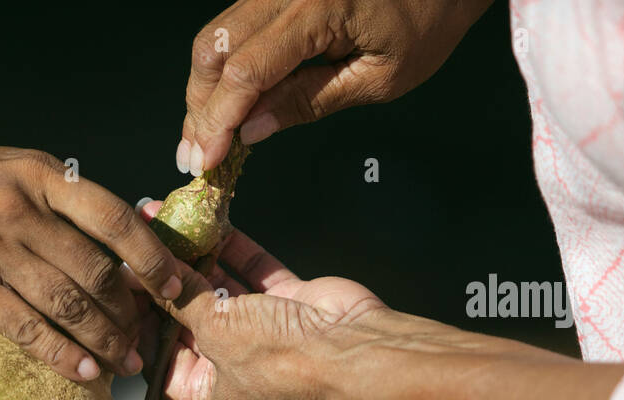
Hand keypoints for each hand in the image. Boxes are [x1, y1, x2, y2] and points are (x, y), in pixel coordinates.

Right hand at [0, 143, 182, 381]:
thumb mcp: (9, 171)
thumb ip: (57, 204)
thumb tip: (118, 255)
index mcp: (40, 172)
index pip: (113, 217)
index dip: (152, 256)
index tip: (174, 286)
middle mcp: (20, 208)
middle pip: (96, 270)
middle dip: (129, 313)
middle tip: (146, 340)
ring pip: (67, 304)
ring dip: (103, 341)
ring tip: (124, 364)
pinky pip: (26, 329)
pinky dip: (61, 355)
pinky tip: (83, 372)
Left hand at [139, 207, 385, 399]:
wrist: (356, 351)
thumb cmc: (281, 361)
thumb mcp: (215, 330)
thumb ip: (180, 299)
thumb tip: (145, 274)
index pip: (159, 359)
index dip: (138, 321)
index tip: (121, 284)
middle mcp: (236, 374)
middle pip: (188, 322)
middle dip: (165, 282)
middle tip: (138, 243)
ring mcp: (265, 339)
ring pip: (221, 293)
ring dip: (197, 259)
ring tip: (168, 220)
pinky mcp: (291, 308)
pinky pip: (255, 275)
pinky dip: (235, 251)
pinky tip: (212, 222)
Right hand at [178, 0, 493, 173]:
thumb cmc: (428, 19)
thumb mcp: (379, 77)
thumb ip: (308, 102)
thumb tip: (251, 131)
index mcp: (319, 7)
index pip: (246, 70)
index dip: (219, 120)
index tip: (206, 161)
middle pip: (214, 48)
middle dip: (199, 108)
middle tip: (195, 156)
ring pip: (216, 36)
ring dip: (204, 91)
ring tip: (204, 138)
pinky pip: (234, 27)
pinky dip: (221, 70)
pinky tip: (223, 105)